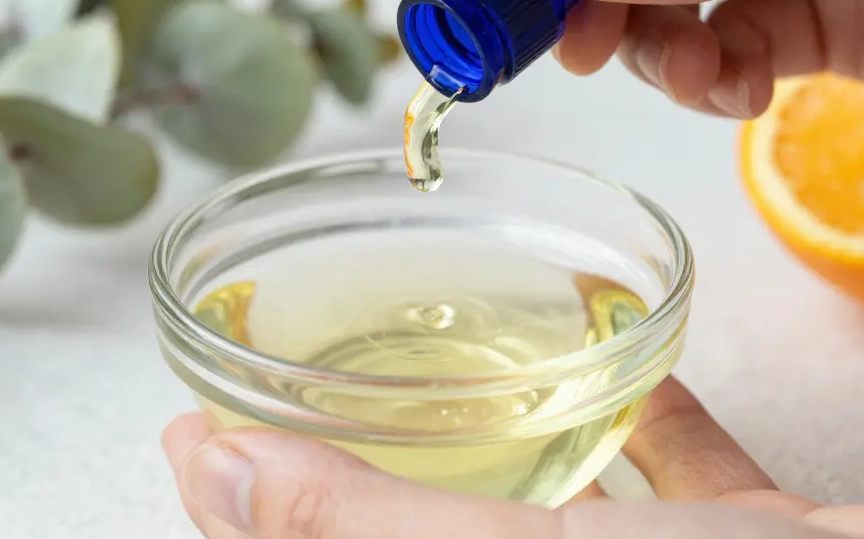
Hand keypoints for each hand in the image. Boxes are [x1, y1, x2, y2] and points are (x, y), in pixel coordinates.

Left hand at [162, 377, 863, 537]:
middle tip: (291, 380)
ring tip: (440, 351)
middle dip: (356, 459)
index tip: (185, 432)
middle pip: (426, 521)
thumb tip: (202, 475)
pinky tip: (621, 343)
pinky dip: (645, 413)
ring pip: (551, 501)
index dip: (242, 508)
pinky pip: (678, 471)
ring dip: (505, 428)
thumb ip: (355, 529)